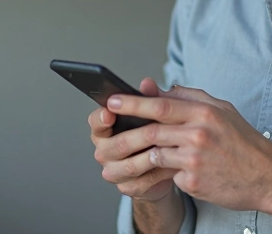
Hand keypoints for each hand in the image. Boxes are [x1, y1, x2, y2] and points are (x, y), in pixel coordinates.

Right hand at [88, 78, 177, 201]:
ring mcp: (114, 171)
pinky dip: (162, 171)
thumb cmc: (152, 135)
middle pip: (119, 144)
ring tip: (172, 146)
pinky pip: (146, 180)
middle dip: (140, 135)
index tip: (110, 112)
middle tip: (157, 128)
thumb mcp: (151, 115)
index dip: (101, 118)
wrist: (159, 168)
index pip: (96, 122)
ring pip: (132, 164)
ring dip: (154, 154)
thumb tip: (147, 84)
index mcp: (104, 129)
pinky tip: (175, 163)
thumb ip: (148, 99)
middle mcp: (104, 151)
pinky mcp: (128, 187)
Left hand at [106, 85, 271, 212]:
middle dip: (125, 131)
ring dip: (142, 156)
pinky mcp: (194, 182)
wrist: (268, 177)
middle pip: (152, 130)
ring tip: (128, 160)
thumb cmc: (244, 142)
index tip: (112, 100)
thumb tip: (164, 89)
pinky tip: (170, 173)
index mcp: (205, 113)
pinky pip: (169, 175)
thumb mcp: (223, 111)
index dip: (133, 103)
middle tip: (105, 132)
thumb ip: (192, 98)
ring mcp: (195, 159)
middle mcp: (199, 134)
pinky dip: (167, 173)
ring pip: (155, 154)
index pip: (160, 105)